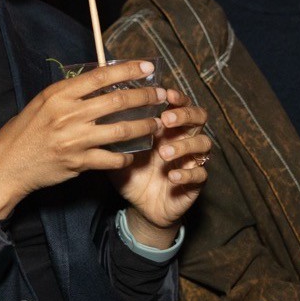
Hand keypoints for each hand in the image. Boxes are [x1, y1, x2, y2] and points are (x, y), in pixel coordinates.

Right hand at [0, 60, 164, 218]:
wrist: (8, 164)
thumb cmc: (24, 131)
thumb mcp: (42, 103)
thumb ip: (70, 93)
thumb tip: (101, 80)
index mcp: (59, 94)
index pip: (101, 76)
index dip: (128, 69)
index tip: (148, 66)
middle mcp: (68, 115)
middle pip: (117, 101)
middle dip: (146, 96)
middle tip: (162, 95)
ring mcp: (75, 140)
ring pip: (122, 130)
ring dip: (144, 126)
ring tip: (157, 123)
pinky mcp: (79, 163)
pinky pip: (113, 159)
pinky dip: (127, 157)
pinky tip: (134, 154)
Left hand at [109, 90, 211, 228]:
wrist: (141, 206)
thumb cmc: (132, 174)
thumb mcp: (119, 153)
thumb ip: (114, 136)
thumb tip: (96, 116)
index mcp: (168, 128)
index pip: (180, 105)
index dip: (177, 98)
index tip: (166, 94)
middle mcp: (184, 139)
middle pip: (198, 117)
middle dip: (184, 115)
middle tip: (166, 120)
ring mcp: (192, 160)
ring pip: (203, 144)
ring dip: (185, 145)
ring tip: (164, 152)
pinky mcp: (196, 182)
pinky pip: (200, 174)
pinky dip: (187, 174)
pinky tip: (172, 175)